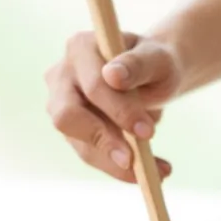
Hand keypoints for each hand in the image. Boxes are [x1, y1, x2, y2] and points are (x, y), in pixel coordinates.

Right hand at [45, 31, 181, 181]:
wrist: (154, 76)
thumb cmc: (155, 63)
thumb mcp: (158, 59)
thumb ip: (138, 64)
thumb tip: (113, 76)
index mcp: (80, 48)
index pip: (92, 85)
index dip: (118, 110)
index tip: (148, 132)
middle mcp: (62, 76)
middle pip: (67, 117)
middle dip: (104, 141)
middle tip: (135, 161)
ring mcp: (61, 105)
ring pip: (80, 143)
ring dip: (116, 163)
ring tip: (157, 172)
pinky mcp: (73, 131)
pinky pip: (91, 155)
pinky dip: (120, 168)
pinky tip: (151, 171)